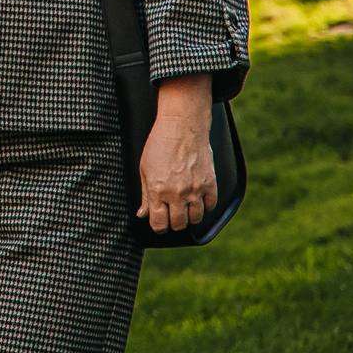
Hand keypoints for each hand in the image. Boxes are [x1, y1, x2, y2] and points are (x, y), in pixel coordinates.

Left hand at [138, 73, 216, 231]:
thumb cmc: (160, 144)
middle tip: (173, 214)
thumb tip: (142, 214)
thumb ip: (145, 195)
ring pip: (195, 219)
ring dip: (190, 216)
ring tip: (186, 206)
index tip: (160, 223)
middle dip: (174, 222)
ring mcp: (195, 190)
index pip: (159, 224)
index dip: (159, 226)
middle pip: (179, 225)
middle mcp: (177, 194)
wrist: (182, 127)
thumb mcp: (144, 169)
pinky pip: (210, 206)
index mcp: (157, 191)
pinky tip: (198, 198)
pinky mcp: (210, 184)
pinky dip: (205, 205)